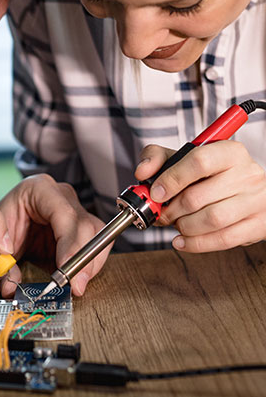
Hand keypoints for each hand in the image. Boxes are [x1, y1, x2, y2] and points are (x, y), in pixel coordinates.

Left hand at [0, 174, 108, 297]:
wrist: (6, 217)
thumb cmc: (1, 220)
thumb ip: (1, 264)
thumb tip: (10, 287)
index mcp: (40, 189)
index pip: (64, 214)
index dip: (69, 244)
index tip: (65, 270)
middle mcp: (62, 195)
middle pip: (86, 226)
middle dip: (83, 260)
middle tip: (75, 286)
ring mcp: (75, 208)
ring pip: (98, 236)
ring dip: (89, 264)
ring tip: (75, 284)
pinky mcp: (82, 226)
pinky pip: (97, 245)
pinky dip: (89, 265)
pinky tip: (76, 277)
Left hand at [135, 141, 265, 251]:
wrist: (246, 190)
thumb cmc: (209, 173)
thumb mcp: (182, 157)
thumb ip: (157, 158)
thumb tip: (142, 172)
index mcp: (229, 152)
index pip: (198, 162)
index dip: (172, 180)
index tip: (156, 193)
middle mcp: (247, 174)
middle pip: (198, 196)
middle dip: (172, 210)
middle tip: (163, 214)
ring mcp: (256, 200)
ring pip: (212, 219)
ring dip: (184, 226)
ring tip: (177, 224)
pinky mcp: (259, 225)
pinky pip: (224, 239)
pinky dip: (197, 244)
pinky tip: (182, 241)